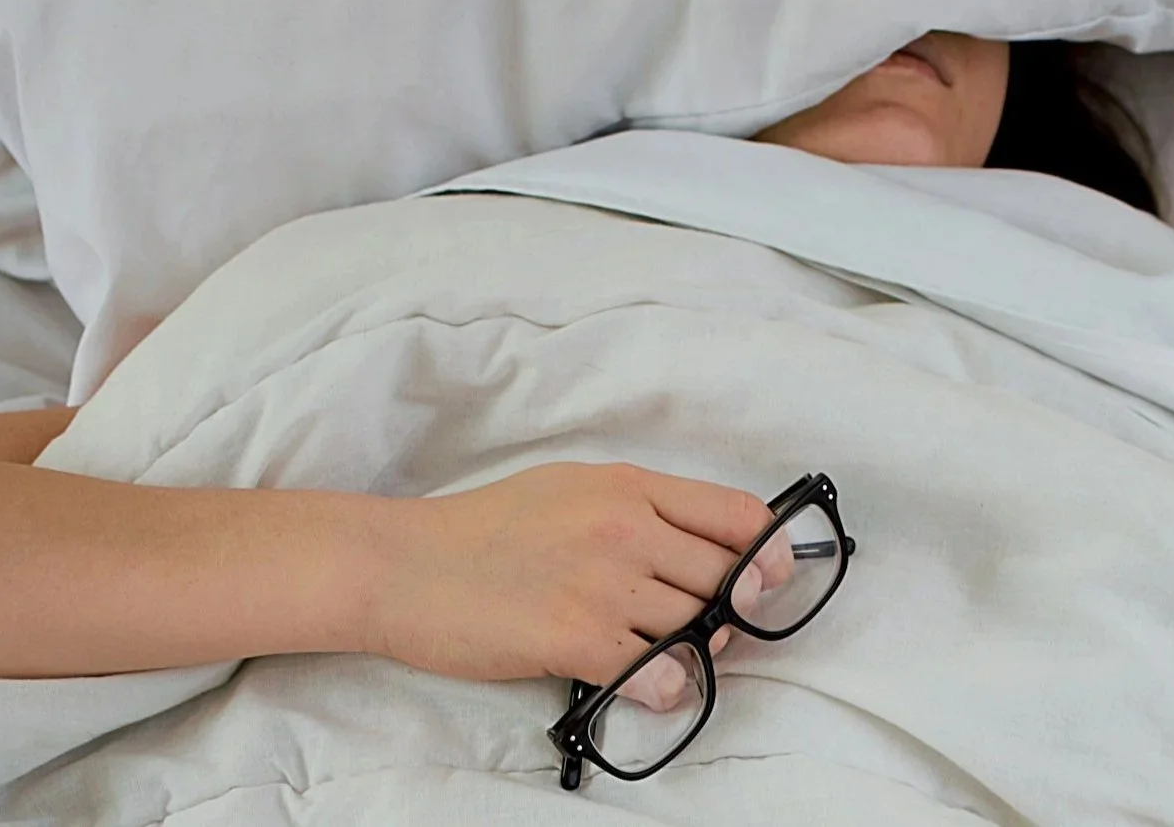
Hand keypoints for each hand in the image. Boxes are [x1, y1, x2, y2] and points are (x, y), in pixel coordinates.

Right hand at [362, 462, 781, 707]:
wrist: (402, 564)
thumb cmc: (483, 529)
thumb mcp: (570, 488)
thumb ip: (638, 510)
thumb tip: (702, 548)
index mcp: (627, 486)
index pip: (736, 514)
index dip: (769, 552)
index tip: (771, 578)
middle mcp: (624, 527)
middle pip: (726, 577)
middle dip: (731, 611)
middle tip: (709, 628)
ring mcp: (602, 582)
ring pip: (696, 626)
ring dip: (696, 651)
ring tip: (665, 655)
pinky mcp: (574, 637)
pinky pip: (658, 672)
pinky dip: (664, 686)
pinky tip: (645, 682)